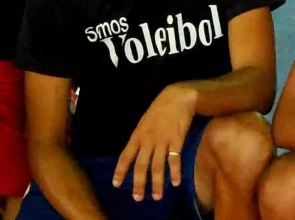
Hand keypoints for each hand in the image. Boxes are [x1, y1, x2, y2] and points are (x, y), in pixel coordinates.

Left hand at [113, 83, 196, 201]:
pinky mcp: (176, 140)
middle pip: (141, 165)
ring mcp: (162, 141)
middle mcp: (148, 140)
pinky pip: (174, 159)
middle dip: (139, 183)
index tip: (116, 184)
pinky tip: (176, 182)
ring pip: (157, 166)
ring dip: (157, 183)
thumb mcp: (145, 121)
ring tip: (157, 196)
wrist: (178, 97)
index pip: (126, 156)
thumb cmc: (161, 108)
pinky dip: (175, 172)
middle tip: (138, 198)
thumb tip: (137, 152)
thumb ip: (141, 137)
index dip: (120, 170)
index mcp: (138, 135)